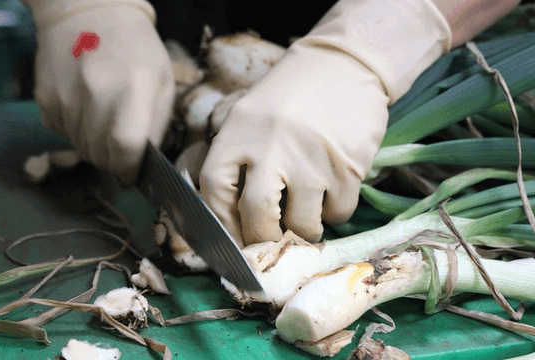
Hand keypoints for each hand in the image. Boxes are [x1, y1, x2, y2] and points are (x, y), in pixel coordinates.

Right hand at [31, 2, 173, 183]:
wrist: (88, 12)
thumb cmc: (135, 49)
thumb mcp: (161, 81)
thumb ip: (155, 125)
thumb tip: (141, 163)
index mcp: (132, 88)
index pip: (126, 146)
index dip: (128, 167)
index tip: (131, 173)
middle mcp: (96, 93)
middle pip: (100, 155)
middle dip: (112, 160)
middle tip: (120, 146)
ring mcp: (66, 97)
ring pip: (79, 148)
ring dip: (93, 146)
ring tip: (103, 118)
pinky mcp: (45, 98)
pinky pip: (60, 133)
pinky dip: (74, 130)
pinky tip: (83, 106)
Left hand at [199, 0, 450, 246]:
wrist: (344, 64)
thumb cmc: (290, 96)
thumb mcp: (249, 116)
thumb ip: (236, 159)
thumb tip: (231, 218)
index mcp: (238, 132)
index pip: (214, 188)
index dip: (220, 221)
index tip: (233, 236)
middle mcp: (271, 147)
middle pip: (256, 214)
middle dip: (261, 238)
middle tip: (269, 242)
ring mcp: (311, 159)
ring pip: (302, 224)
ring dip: (302, 232)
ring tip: (304, 218)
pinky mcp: (348, 168)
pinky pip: (338, 213)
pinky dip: (333, 214)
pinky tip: (330, 195)